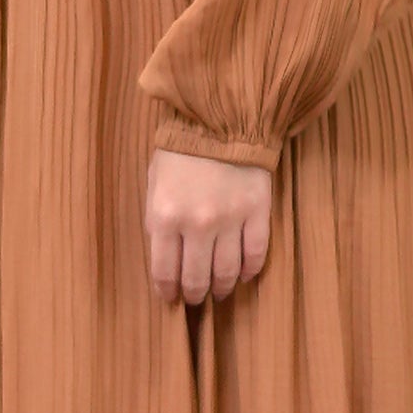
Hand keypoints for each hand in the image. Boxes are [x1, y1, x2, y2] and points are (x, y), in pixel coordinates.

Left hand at [145, 147, 271, 305]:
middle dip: (195, 294)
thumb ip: (158, 221)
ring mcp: (230, 219)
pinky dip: (251, 270)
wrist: (220, 115)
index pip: (165, 273)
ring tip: (220, 289)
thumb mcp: (155, 183)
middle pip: (197, 279)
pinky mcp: (257, 210)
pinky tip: (245, 274)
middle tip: (197, 296)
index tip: (171, 297)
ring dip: (222, 287)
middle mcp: (198, 224)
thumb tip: (166, 258)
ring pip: (228, 273)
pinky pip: (256, 254)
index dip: (168, 292)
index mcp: (166, 216)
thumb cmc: (181, 149)